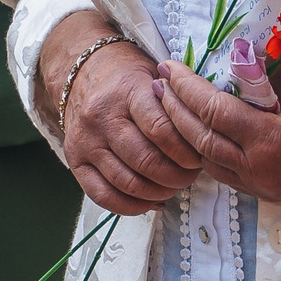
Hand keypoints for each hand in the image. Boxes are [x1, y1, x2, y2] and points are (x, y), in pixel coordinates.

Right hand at [39, 18, 201, 214]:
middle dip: (177, 176)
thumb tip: (206, 139)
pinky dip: (131, 207)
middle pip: (146, 161)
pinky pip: (102, 196)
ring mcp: (85, 140)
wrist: (83, 73)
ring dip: (158, 192)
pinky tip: (149, 202)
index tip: (201, 158)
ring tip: (173, 187)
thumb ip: (178, 102)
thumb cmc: (128, 78)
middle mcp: (102, 116)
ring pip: (127, 182)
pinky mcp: (74, 160)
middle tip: (190, 176)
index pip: (161, 130)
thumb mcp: (156, 75)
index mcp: (128, 90)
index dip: (187, 152)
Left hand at [153, 61, 280, 202]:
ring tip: (170, 105)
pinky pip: (225, 172)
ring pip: (208, 161)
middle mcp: (262, 169)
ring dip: (186, 133)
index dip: (186, 87)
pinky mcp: (267, 193)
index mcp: (270, 140)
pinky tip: (198, 130)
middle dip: (175, 109)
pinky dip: (208, 150)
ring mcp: (264, 186)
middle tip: (159, 83)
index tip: (169, 67)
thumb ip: (259, 75)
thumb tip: (221, 54)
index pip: (212, 111)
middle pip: (201, 139)